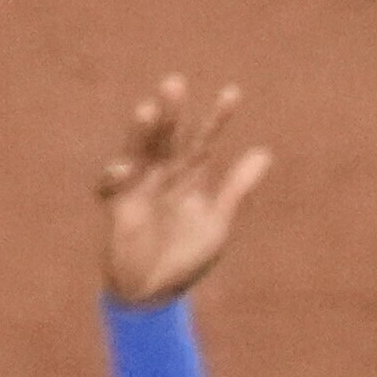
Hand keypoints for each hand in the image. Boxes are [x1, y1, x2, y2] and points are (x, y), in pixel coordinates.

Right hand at [95, 74, 272, 304]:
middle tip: (175, 83)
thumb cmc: (186, 258)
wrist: (155, 294)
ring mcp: (138, 188)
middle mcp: (162, 174)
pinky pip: (110, 188)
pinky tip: (123, 169)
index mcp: (189, 176)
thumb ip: (237, 189)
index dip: (217, 118)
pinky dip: (115, 178)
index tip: (233, 93)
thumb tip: (265, 152)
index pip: (204, 140)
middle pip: (167, 137)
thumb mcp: (218, 223)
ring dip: (141, 132)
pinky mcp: (117, 208)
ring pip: (138, 152)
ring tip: (147, 110)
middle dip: (171, 112)